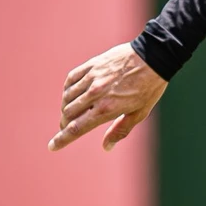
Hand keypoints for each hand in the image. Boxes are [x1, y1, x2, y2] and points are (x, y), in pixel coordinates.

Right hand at [49, 43, 167, 151]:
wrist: (153, 58)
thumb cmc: (149, 88)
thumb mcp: (139, 113)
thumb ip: (120, 130)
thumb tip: (106, 147)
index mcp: (107, 109)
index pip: (77, 129)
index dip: (62, 139)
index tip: (52, 146)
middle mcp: (95, 94)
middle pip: (68, 114)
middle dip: (64, 125)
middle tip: (67, 128)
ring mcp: (91, 78)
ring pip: (67, 98)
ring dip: (65, 109)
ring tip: (70, 113)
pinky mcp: (91, 65)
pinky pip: (71, 80)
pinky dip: (68, 90)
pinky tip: (71, 94)